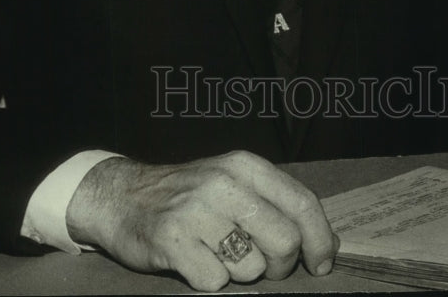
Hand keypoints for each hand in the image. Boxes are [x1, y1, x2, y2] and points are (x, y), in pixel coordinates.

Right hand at [65, 151, 339, 290]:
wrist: (121, 195)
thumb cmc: (188, 195)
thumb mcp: (232, 182)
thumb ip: (275, 204)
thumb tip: (327, 242)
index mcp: (245, 166)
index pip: (302, 202)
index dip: (320, 239)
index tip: (321, 264)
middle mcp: (224, 183)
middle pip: (285, 241)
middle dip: (280, 265)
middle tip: (261, 264)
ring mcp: (197, 211)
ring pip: (251, 267)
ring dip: (241, 273)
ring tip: (217, 254)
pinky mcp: (172, 240)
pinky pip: (215, 282)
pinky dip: (210, 280)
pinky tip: (195, 261)